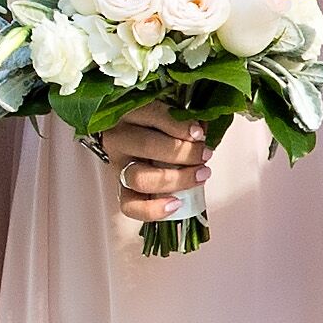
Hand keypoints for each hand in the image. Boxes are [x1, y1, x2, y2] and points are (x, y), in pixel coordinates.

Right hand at [89, 104, 208, 214]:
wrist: (129, 143)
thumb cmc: (154, 126)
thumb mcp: (166, 114)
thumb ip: (182, 119)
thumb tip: (203, 132)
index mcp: (130, 112)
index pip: (152, 114)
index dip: (178, 126)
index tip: (200, 134)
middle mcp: (118, 138)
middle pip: (147, 146)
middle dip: (183, 153)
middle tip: (205, 155)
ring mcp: (118, 166)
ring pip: (140, 177)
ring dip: (176, 179)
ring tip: (200, 175)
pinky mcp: (120, 189)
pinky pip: (130, 206)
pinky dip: (154, 209)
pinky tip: (176, 204)